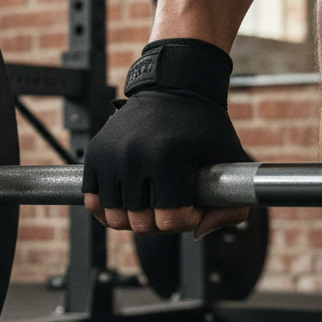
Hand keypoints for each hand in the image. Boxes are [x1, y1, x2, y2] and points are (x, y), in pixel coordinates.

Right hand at [81, 39, 249, 237]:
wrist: (172, 88)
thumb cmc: (204, 125)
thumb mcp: (229, 160)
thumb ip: (230, 205)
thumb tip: (196, 233)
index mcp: (167, 159)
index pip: (170, 221)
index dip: (187, 220)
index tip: (193, 206)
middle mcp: (133, 157)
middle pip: (140, 224)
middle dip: (160, 222)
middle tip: (170, 206)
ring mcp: (110, 156)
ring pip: (114, 218)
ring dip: (134, 218)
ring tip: (148, 204)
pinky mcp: (94, 154)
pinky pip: (91, 200)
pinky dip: (106, 208)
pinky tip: (125, 201)